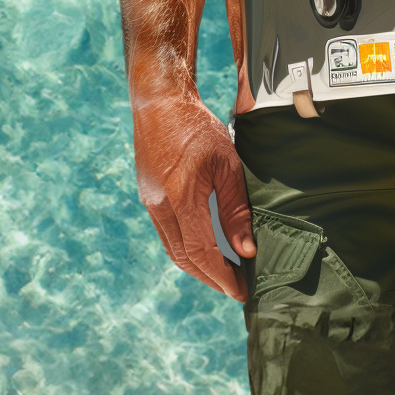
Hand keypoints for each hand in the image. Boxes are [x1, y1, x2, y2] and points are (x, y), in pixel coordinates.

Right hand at [133, 89, 255, 300]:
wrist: (159, 104)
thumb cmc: (198, 128)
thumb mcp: (226, 164)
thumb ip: (235, 209)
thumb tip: (245, 249)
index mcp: (181, 197)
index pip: (202, 251)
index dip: (221, 276)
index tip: (239, 291)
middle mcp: (160, 205)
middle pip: (184, 258)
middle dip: (210, 278)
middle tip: (235, 288)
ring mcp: (150, 203)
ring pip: (173, 249)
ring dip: (197, 267)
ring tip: (223, 274)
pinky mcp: (148, 198)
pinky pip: (167, 235)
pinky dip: (186, 249)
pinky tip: (204, 250)